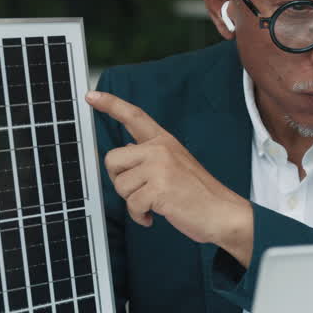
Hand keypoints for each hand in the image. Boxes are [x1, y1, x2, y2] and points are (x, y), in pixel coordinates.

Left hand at [85, 90, 253, 264]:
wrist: (222, 212)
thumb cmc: (199, 194)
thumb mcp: (175, 165)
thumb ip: (149, 157)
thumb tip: (124, 153)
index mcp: (164, 141)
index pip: (134, 116)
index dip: (111, 105)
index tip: (91, 96)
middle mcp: (160, 149)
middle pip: (112, 159)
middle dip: (119, 180)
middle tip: (139, 191)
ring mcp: (160, 167)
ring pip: (120, 185)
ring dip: (133, 202)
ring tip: (154, 204)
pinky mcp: (159, 188)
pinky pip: (131, 204)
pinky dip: (140, 216)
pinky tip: (155, 215)